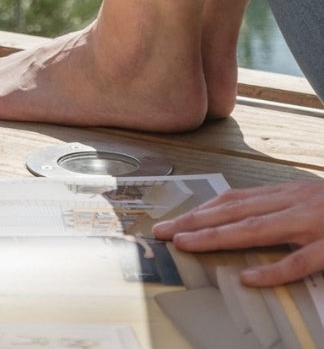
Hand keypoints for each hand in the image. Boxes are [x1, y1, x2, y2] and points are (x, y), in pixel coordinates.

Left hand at [152, 180, 323, 286]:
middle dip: (196, 222)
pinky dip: (272, 270)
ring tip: (187, 245)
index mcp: (286, 193)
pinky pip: (300, 261)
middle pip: (235, 212)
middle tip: (164, 233)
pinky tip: (248, 278)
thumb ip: (277, 207)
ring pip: (256, 230)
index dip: (201, 210)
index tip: (173, 221)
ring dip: (217, 238)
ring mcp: (313, 224)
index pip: (233, 200)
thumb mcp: (308, 199)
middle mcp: (294, 203)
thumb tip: (238, 216)